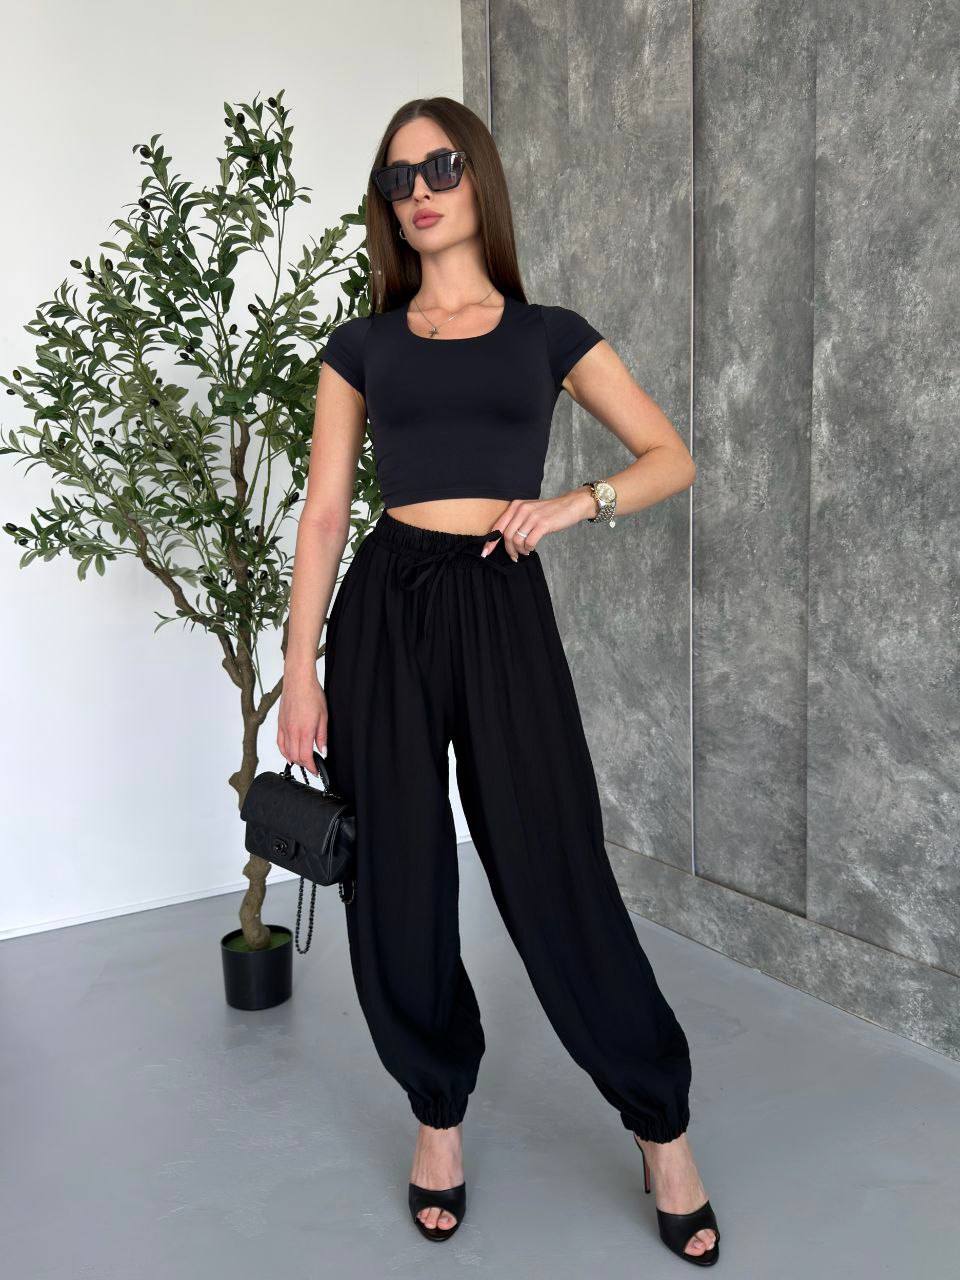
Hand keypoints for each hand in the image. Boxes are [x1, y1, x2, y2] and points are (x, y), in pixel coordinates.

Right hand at [277, 671, 326, 774]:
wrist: (298, 681)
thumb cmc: (312, 694)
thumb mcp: (324, 716)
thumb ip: (322, 736)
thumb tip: (323, 751)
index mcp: (304, 731)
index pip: (306, 757)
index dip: (311, 768)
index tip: (316, 771)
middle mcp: (292, 732)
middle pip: (295, 757)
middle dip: (304, 765)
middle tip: (312, 766)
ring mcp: (284, 728)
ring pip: (286, 752)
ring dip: (294, 759)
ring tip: (303, 761)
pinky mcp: (279, 724)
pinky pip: (279, 743)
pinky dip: (284, 751)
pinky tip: (289, 754)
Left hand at [480, 488, 594, 559]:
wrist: (570, 505)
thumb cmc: (549, 511)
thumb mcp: (529, 512)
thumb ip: (517, 521)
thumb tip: (504, 539)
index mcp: (516, 506)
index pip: (498, 526)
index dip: (490, 541)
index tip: (485, 553)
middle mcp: (521, 509)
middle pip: (506, 535)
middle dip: (508, 550)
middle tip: (514, 556)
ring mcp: (532, 516)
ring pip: (516, 540)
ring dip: (519, 550)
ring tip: (525, 551)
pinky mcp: (543, 524)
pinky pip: (529, 542)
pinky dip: (528, 548)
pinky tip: (531, 548)